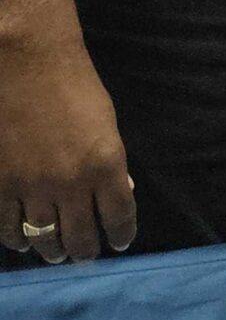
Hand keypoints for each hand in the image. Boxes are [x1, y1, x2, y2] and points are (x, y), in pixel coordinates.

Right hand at [0, 0, 136, 264]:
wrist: (27, 65)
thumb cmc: (75, 86)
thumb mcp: (107, 125)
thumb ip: (111, 163)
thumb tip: (118, 192)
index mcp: (106, 167)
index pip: (118, 217)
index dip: (120, 235)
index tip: (119, 243)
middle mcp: (70, 185)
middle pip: (80, 236)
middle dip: (85, 250)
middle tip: (85, 255)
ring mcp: (31, 188)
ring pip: (43, 237)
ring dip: (52, 249)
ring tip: (56, 253)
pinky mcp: (0, 184)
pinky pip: (7, 227)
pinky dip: (17, 239)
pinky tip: (23, 240)